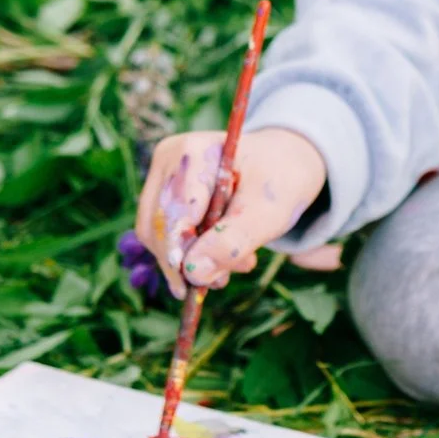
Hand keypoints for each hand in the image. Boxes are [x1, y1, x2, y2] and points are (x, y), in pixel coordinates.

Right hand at [133, 127, 326, 298]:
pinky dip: (188, 253)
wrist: (282, 164)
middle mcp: (169, 160)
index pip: (175, 212)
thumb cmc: (279, 182)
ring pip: (156, 235)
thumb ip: (233, 241)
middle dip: (187, 261)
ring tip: (229, 270)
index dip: (181, 252)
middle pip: (159, 225)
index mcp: (194, 151)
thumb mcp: (269, 212)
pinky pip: (162, 235)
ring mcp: (162, 176)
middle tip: (221, 282)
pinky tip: (220, 259)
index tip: (192, 286)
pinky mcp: (162, 195)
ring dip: (188, 261)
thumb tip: (194, 273)